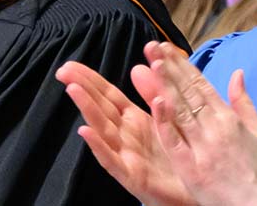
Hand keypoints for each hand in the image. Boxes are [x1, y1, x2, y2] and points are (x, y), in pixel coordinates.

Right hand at [57, 60, 189, 205]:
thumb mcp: (166, 121)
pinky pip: (111, 160)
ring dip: (87, 109)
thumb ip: (154, 95)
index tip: (71, 64)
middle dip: (82, 88)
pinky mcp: (131, 176)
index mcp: (133, 120)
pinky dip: (98, 146)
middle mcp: (124, 135)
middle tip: (63, 72)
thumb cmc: (177, 158)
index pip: (107, 94)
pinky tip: (86, 132)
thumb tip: (139, 66)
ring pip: (103, 129)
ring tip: (73, 90)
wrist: (193, 195)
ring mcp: (125, 155)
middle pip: (101, 107)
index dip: (90, 78)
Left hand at [136, 43, 256, 205]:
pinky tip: (156, 103)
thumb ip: (243, 102)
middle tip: (151, 46)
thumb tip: (237, 72)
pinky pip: (175, 142)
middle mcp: (215, 128)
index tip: (165, 47)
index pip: (201, 86)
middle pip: (188, 93)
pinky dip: (166, 123)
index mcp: (229, 119)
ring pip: (181, 111)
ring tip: (151, 63)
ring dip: (166, 86)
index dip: (182, 65)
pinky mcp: (192, 167)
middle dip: (169, 68)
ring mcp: (203, 147)